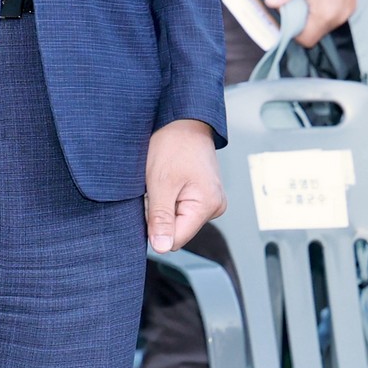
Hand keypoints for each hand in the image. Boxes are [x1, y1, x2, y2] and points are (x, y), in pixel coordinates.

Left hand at [144, 118, 223, 252]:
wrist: (183, 120)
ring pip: (177, 219)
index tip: (152, 202)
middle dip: (160, 214)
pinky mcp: (204, 195)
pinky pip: (181, 208)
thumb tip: (161, 248)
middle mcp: (215, 206)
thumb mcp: (160, 184)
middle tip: (157, 188)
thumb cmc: (173, 145)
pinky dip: (169, 197)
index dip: (156, 226)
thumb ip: (161, 219)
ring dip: (164, 204)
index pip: (175, 240)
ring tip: (163, 181)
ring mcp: (211, 200)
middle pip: (177, 230)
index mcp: (208, 206)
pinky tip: (169, 180)